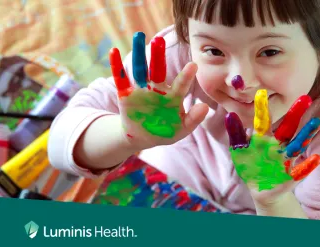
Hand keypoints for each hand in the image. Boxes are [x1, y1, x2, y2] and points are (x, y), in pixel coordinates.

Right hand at [109, 32, 208, 149]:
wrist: (143, 137)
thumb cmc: (166, 131)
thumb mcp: (182, 129)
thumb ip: (193, 119)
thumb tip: (205, 107)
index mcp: (173, 97)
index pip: (181, 85)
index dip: (186, 76)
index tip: (194, 65)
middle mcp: (158, 89)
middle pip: (158, 69)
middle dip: (158, 55)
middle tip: (159, 40)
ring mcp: (142, 90)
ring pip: (140, 69)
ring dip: (139, 54)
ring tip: (139, 36)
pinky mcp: (126, 95)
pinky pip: (121, 79)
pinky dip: (117, 66)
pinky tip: (114, 51)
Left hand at [225, 90, 319, 204]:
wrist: (260, 190)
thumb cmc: (250, 166)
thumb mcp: (239, 151)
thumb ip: (236, 134)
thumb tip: (230, 114)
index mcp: (264, 138)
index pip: (264, 120)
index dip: (263, 108)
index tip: (261, 92)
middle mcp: (278, 145)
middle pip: (288, 127)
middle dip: (296, 114)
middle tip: (306, 98)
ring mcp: (286, 159)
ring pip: (298, 144)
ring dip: (307, 134)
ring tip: (317, 122)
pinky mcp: (291, 176)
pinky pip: (300, 170)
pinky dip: (308, 165)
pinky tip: (317, 158)